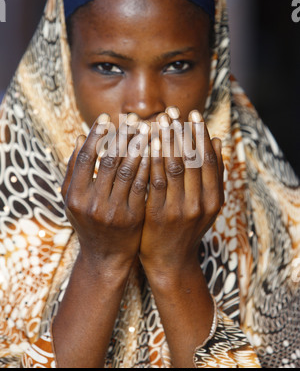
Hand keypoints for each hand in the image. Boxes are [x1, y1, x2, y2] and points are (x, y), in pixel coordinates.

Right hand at [61, 113, 149, 268]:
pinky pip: (142, 185)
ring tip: (147, 128)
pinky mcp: (133, 216)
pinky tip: (155, 150)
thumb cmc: (89, 222)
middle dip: (121, 136)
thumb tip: (81, 137)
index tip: (107, 117)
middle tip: (133, 118)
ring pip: (127, 170)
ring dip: (138, 146)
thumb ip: (74, 170)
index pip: (85, 157)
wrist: (106, 257)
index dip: (97, 135)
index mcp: (75, 196)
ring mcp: (113, 211)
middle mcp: (92, 204)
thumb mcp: (73, 200)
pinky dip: (149, 165)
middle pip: (108, 160)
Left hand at [139, 107, 223, 276]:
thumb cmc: (187, 228)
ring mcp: (181, 209)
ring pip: (174, 166)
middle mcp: (201, 203)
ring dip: (166, 140)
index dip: (200, 135)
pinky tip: (147, 144)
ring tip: (159, 120)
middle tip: (173, 110)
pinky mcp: (160, 213)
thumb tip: (217, 141)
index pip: (209, 159)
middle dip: (182, 132)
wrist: (170, 261)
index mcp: (215, 198)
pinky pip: (156, 181)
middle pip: (192, 159)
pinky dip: (153, 160)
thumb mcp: (207, 204)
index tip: (192, 114)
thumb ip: (213, 175)